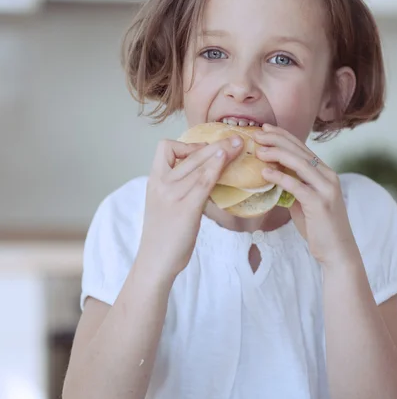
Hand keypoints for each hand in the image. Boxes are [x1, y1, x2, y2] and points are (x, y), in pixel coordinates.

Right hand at [138, 136, 242, 279]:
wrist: (156, 260)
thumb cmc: (163, 235)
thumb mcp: (166, 204)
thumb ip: (179, 187)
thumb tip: (204, 176)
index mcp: (154, 181)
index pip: (164, 148)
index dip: (186, 144)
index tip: (202, 151)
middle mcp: (161, 183)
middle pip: (190, 154)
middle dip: (216, 143)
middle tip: (236, 138)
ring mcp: (172, 194)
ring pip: (200, 164)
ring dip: (222, 151)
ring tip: (240, 145)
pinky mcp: (186, 208)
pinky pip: (204, 181)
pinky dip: (217, 167)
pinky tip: (228, 160)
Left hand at [254, 124, 358, 265]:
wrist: (337, 251)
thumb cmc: (319, 227)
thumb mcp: (305, 202)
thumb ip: (293, 188)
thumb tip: (272, 177)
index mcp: (325, 173)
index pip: (302, 148)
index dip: (283, 136)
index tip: (265, 129)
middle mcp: (328, 177)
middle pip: (300, 151)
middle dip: (277, 140)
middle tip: (257, 134)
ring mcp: (326, 189)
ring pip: (300, 164)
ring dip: (277, 154)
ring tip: (258, 150)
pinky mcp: (320, 203)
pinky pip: (297, 186)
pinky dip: (280, 177)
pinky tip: (265, 172)